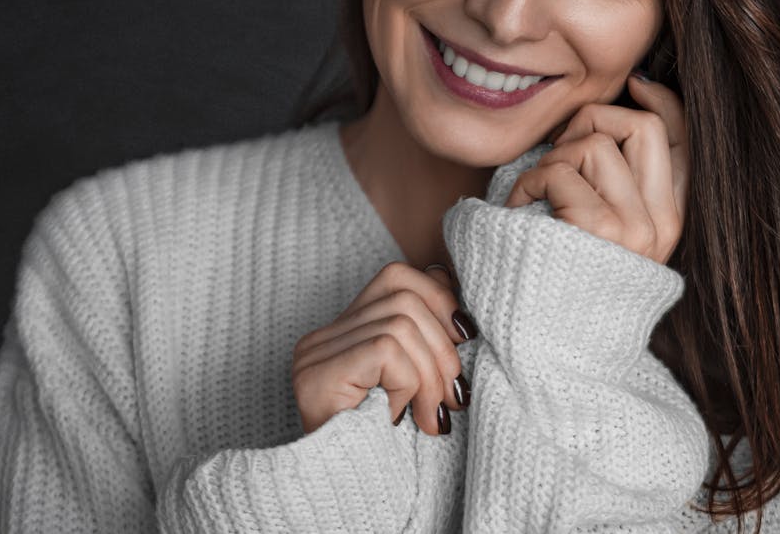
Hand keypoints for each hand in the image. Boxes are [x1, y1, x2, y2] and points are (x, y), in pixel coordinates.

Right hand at [290, 261, 475, 434]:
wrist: (350, 501)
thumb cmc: (387, 449)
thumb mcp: (415, 385)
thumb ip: (426, 342)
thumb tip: (460, 303)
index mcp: (342, 332)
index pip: (397, 277)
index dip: (440, 298)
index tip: (465, 338)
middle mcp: (320, 337)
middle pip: (404, 294)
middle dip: (443, 345)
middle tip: (453, 395)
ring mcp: (314, 353)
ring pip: (401, 324)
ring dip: (430, 374)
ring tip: (432, 415)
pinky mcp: (318, 372)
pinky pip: (387, 350)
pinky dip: (409, 382)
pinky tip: (406, 416)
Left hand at [505, 74, 687, 263]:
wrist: (548, 346)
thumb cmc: (560, 277)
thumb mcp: (602, 227)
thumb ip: (617, 179)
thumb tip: (624, 103)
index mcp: (669, 220)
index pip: (685, 140)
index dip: (662, 99)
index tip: (634, 84)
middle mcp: (661, 223)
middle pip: (642, 125)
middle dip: (593, 120)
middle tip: (561, 150)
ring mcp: (635, 228)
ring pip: (595, 143)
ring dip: (551, 157)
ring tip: (536, 193)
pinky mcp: (600, 229)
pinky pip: (560, 169)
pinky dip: (528, 181)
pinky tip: (519, 209)